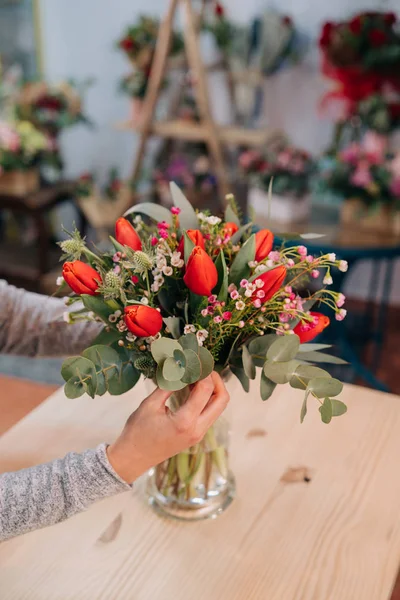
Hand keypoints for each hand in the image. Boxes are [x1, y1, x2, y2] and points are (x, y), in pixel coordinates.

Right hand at [107, 372, 229, 483]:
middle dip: (216, 380)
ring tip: (195, 376)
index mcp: (185, 421)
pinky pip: (210, 413)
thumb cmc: (137, 432)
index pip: (205, 390)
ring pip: (218, 407)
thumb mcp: (149, 404)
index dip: (203, 372)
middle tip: (203, 368)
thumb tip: (180, 367)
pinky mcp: (197, 435)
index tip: (195, 360)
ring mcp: (199, 434)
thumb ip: (168, 385)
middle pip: (222, 400)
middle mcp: (197, 429)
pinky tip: (192, 388)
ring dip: (212, 389)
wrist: (133, 459)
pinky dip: (206, 399)